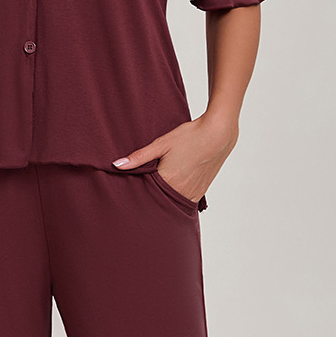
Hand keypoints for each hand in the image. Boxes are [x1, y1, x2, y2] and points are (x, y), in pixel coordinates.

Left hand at [111, 113, 238, 203]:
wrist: (219, 133)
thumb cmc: (190, 136)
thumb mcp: (162, 143)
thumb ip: (139, 157)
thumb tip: (117, 165)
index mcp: (168, 180)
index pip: (146, 195)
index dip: (138, 194)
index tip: (131, 193)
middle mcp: (181, 191)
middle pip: (160, 201)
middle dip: (151, 199)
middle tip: (142, 196)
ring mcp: (193, 193)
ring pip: (173, 203)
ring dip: (165, 200)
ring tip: (157, 193)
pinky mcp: (201, 191)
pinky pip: (185, 201)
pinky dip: (177, 198)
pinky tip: (173, 189)